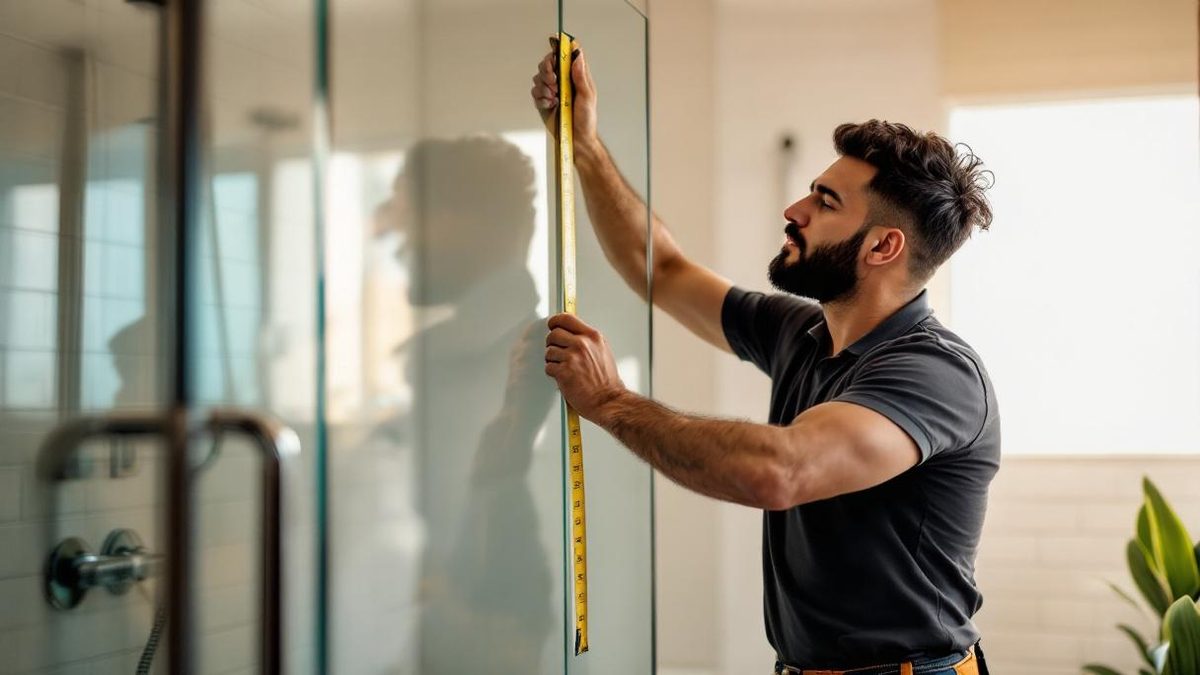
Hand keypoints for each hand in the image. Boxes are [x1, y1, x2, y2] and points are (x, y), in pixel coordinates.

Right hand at [530, 37, 599, 155]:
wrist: (576, 139)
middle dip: (548, 70)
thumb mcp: (587, 97)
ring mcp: (551, 90)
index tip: (555, 50)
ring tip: (555, 98)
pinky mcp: (543, 101)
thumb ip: (581, 76)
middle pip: (547, 63)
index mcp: (575, 76)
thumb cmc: (586, 119)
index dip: (559, 49)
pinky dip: (541, 98)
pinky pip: (535, 92)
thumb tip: (578, 55)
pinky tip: (550, 105)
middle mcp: (562, 80)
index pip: (565, 55)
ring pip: (538, 77)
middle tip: (554, 82)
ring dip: (545, 86)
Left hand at [544, 313, 624, 421]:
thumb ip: (587, 341)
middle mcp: (582, 344)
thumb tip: (571, 334)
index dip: (555, 321)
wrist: (608, 400)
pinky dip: (553, 374)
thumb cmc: (607, 382)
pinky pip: (549, 367)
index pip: (567, 319)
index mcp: (593, 337)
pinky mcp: (564, 371)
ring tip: (564, 369)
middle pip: (554, 334)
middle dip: (552, 344)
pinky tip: (564, 378)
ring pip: (549, 352)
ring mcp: (572, 357)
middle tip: (557, 352)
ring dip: (553, 361)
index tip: (552, 325)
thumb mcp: (602, 352)